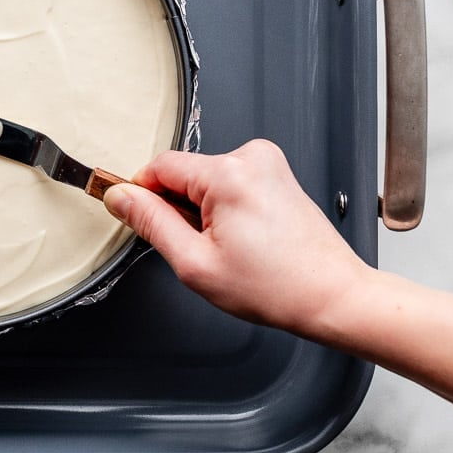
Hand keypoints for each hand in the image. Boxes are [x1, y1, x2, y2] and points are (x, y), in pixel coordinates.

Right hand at [102, 139, 371, 333]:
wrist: (332, 296)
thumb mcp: (195, 263)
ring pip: (205, 180)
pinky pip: (228, 183)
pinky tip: (241, 239)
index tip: (137, 219)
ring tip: (226, 247)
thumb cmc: (277, 287)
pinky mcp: (275, 174)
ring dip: (201, 211)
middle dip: (177, 209)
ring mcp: (267, 163)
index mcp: (229, 174)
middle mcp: (251, 157)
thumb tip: (120, 196)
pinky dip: (222, 209)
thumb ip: (150, 223)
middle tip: (196, 249)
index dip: (142, 195)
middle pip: (183, 173)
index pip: (159, 166)